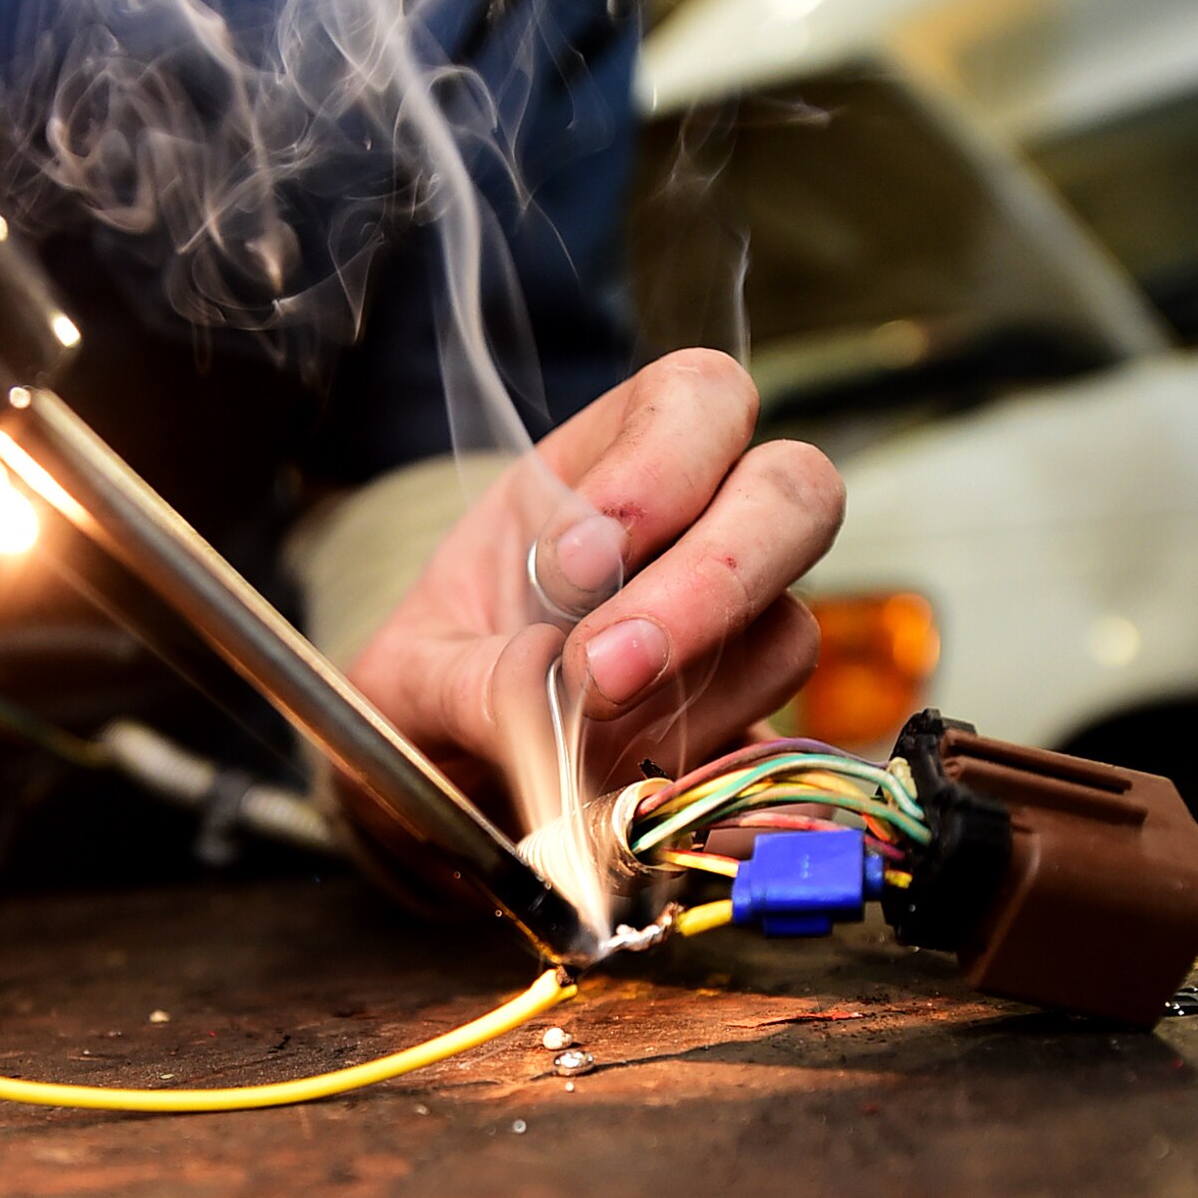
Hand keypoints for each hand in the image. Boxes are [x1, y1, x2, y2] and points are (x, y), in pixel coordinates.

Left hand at [348, 350, 844, 829]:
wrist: (446, 798)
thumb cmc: (427, 705)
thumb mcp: (402, 685)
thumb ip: (459, 680)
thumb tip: (542, 676)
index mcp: (599, 471)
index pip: (696, 399)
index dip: (659, 467)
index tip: (570, 568)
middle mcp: (693, 535)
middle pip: (795, 491)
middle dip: (711, 580)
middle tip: (606, 669)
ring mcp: (734, 638)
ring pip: (787, 634)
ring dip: (688, 694)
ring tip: (583, 740)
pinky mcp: (744, 733)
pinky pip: (768, 745)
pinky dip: (693, 768)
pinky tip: (617, 785)